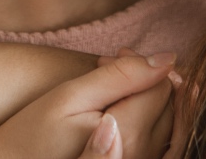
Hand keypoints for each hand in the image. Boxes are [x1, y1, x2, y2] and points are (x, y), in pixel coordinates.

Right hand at [0, 51, 176, 158]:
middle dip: (146, 80)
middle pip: (169, 104)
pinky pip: (161, 140)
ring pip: (168, 121)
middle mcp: (142, 155)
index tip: (113, 57)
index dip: (142, 64)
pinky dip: (150, 118)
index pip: (163, 86)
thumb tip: (167, 59)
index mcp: (128, 135)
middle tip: (110, 69)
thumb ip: (122, 76)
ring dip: (147, 97)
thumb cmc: (36, 130)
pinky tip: (125, 108)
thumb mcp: (72, 96)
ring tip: (113, 89)